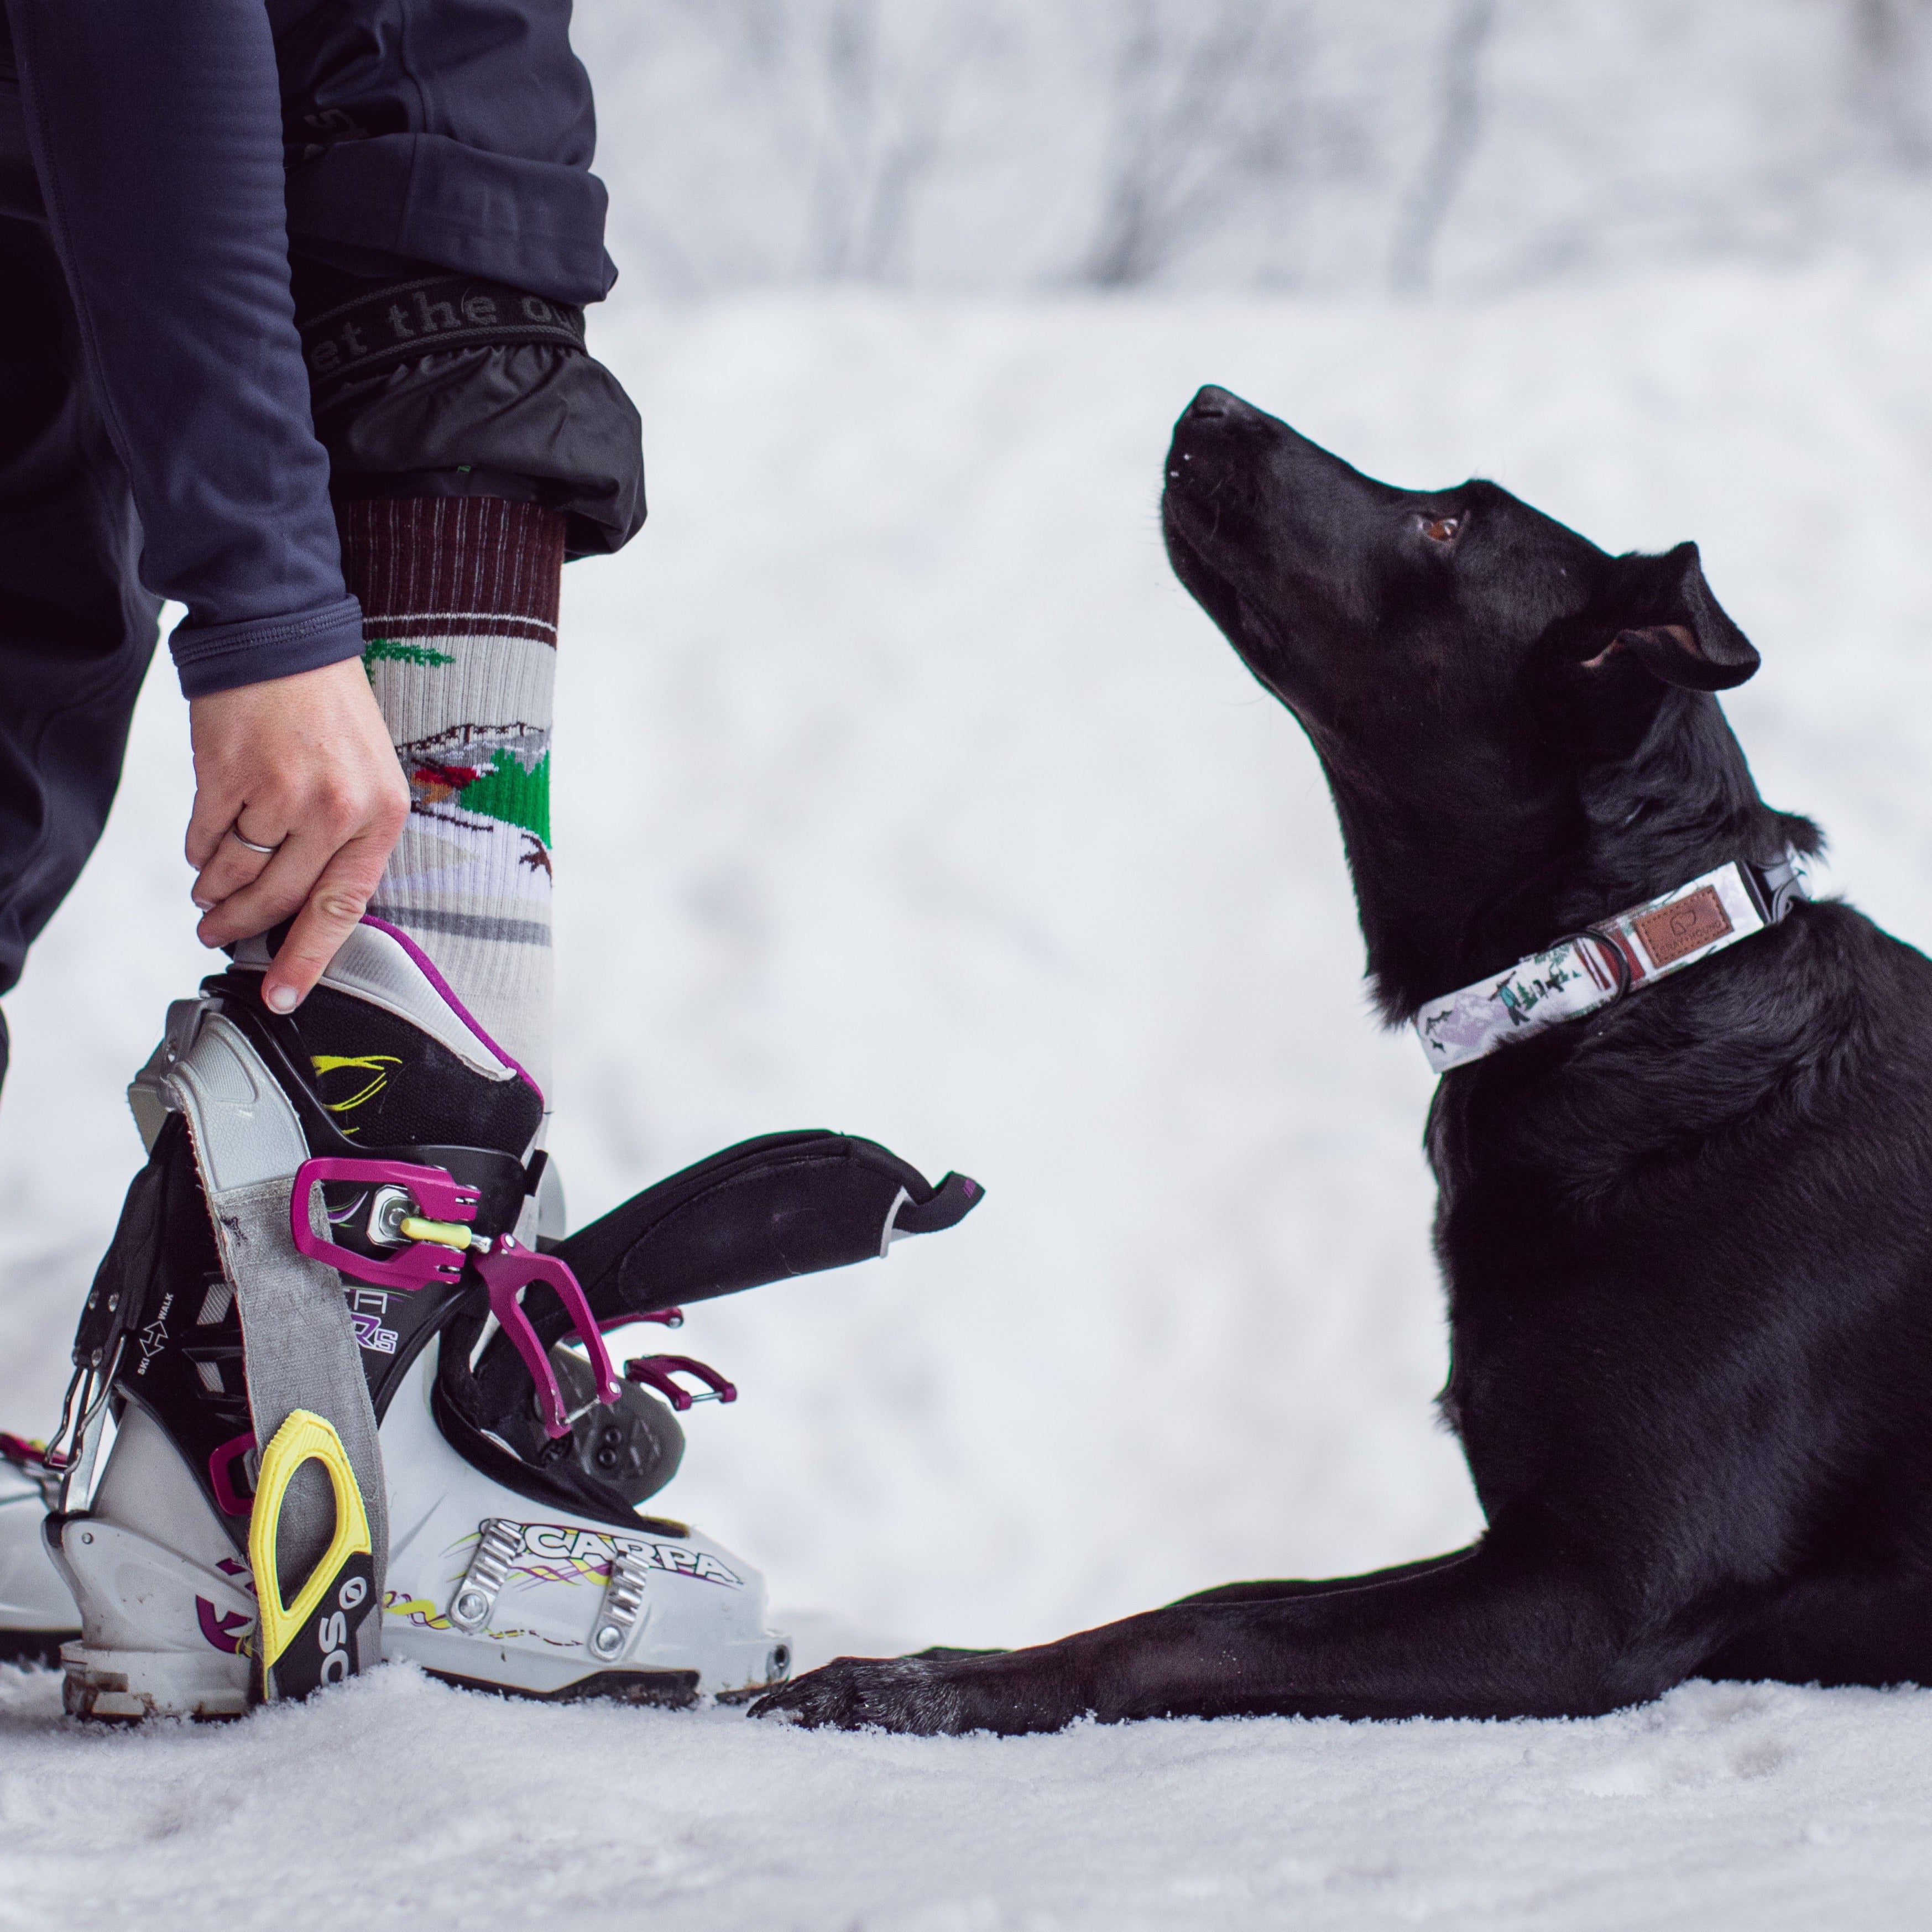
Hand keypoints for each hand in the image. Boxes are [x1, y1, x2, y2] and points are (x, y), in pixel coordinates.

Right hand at [186, 656, 409, 1012]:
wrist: (286, 638)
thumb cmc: (330, 714)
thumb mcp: (369, 776)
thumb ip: (345, 841)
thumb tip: (305, 910)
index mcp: (381, 815)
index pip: (343, 907)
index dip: (309, 958)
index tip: (283, 997)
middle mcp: (336, 809)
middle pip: (279, 898)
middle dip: (242, 925)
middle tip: (216, 935)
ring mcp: (282, 791)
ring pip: (235, 872)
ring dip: (215, 892)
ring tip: (208, 894)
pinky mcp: (229, 774)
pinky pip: (205, 837)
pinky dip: (198, 850)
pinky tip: (202, 848)